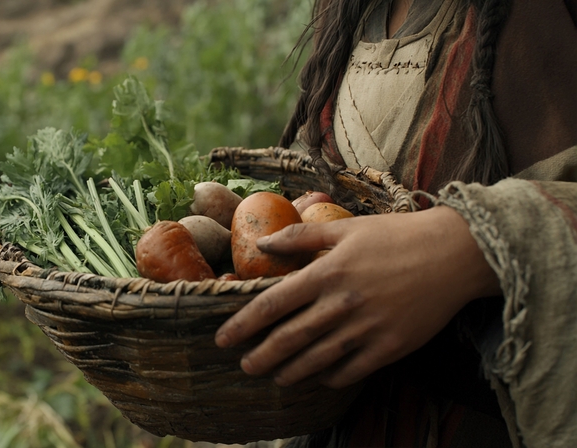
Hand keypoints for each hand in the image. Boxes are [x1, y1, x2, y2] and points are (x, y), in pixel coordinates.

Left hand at [214, 205, 500, 388]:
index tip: (223, 338)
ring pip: (317, 360)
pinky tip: (319, 377)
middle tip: (245, 366)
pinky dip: (330, 377)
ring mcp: (367, 328)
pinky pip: (352, 370)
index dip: (243, 324)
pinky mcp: (390, 347)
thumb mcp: (347, 227)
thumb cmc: (397, 236)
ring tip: (274, 376)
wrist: (455, 253)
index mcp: (327, 272)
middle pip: (289, 339)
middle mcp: (342, 303)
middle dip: (261, 356)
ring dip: (290, 372)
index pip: (272, 304)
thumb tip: (262, 245)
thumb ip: (302, 236)